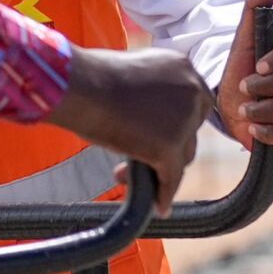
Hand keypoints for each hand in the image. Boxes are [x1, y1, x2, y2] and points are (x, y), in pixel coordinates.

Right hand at [47, 45, 210, 212]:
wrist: (78, 86)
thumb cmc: (90, 77)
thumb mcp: (132, 73)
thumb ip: (150, 90)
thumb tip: (151, 118)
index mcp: (183, 66)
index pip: (194, 103)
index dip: (177, 123)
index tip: (158, 134)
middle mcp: (192, 89)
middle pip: (191, 130)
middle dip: (170, 146)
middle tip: (140, 156)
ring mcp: (183, 120)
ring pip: (183, 156)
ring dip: (161, 168)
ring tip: (128, 174)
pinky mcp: (169, 147)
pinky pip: (171, 178)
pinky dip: (164, 194)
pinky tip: (158, 206)